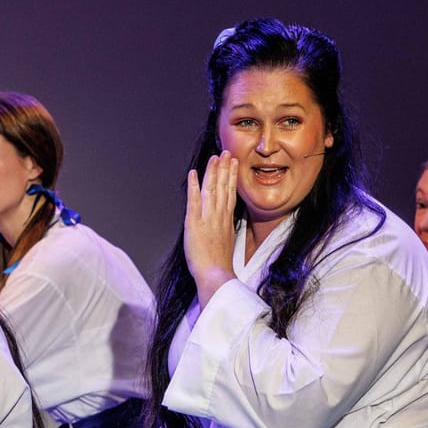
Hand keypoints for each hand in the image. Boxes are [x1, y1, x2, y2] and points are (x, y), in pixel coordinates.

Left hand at [183, 151, 237, 302]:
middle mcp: (219, 216)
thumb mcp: (226, 243)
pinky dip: (194, 186)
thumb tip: (223, 225)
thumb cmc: (219, 266)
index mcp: (227, 221)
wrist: (215, 275)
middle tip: (227, 152)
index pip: (230, 194)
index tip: (233, 164)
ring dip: (212, 172)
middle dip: (225, 168)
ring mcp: (208, 219)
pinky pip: (194, 201)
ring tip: (214, 157)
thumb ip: (224, 230)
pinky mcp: (195, 223)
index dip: (231, 177)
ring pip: (211, 190)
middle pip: (223, 187)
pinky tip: (193, 173)